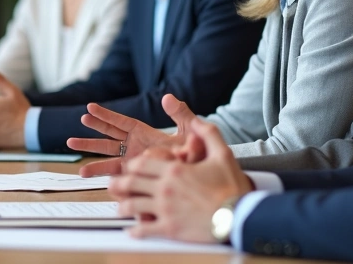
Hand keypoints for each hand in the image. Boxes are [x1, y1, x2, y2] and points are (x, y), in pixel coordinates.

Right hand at [68, 93, 197, 176]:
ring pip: (107, 156)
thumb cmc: (195, 147)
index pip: (120, 121)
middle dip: (91, 134)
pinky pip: (115, 173)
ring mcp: (133, 159)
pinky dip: (101, 174)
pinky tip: (85, 174)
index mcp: (143, 131)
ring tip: (72, 152)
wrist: (200, 168)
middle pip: (108, 137)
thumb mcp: (188, 127)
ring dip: (90, 155)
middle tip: (74, 131)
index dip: (105, 115)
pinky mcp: (135, 172)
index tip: (89, 108)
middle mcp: (135, 144)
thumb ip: (179, 113)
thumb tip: (168, 97)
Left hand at [109, 118, 253, 242]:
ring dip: (123, 207)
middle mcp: (165, 188)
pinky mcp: (169, 228)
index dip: (131, 166)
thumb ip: (208, 133)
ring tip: (120, 209)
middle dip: (119, 184)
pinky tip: (132, 231)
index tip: (129, 169)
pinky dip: (135, 230)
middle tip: (114, 186)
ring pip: (133, 206)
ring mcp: (165, 209)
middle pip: (131, 183)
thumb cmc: (231, 186)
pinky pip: (144, 229)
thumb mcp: (222, 153)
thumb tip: (197, 120)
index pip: (141, 164)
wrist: (239, 215)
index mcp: (174, 170)